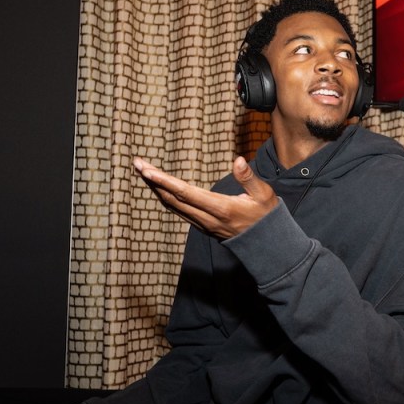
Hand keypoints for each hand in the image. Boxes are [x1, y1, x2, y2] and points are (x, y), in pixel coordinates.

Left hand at [134, 156, 277, 239]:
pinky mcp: (201, 226)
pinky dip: (164, 197)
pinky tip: (158, 187)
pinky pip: (177, 211)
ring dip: (155, 188)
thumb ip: (248, 177)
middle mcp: (207, 218)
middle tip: (137, 163)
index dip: (164, 182)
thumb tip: (238, 160)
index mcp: (221, 208)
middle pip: (172, 199)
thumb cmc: (265, 215)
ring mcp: (202, 224)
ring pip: (172, 206)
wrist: (266, 243)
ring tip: (143, 171)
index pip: (186, 193)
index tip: (147, 171)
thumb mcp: (263, 194)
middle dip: (152, 181)